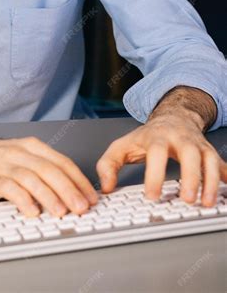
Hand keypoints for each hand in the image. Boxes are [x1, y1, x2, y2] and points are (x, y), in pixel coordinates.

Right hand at [0, 135, 97, 217]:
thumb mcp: (23, 156)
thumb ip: (44, 170)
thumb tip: (72, 192)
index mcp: (33, 147)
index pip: (62, 162)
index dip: (79, 181)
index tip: (91, 197)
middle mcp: (21, 153)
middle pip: (50, 170)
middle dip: (69, 190)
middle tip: (82, 207)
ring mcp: (6, 164)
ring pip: (33, 179)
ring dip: (49, 196)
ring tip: (61, 212)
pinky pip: (10, 188)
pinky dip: (23, 200)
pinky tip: (32, 211)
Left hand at [96, 113, 226, 205]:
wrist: (173, 117)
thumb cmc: (148, 136)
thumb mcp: (123, 145)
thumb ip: (109, 164)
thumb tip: (106, 186)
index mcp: (157, 137)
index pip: (156, 152)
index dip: (155, 174)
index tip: (152, 195)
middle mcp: (181, 139)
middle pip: (189, 153)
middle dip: (190, 176)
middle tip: (186, 199)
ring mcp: (198, 145)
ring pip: (210, 160)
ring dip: (211, 181)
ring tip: (206, 203)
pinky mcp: (211, 153)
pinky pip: (222, 165)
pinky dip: (226, 178)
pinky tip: (226, 193)